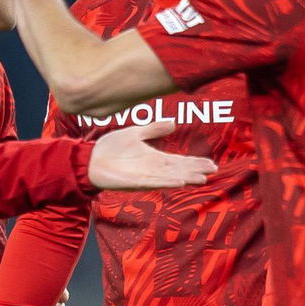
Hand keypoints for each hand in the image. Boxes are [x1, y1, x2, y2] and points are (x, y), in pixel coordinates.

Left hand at [88, 121, 215, 189]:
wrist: (90, 159)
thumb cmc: (110, 148)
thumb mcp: (135, 133)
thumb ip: (154, 129)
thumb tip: (173, 122)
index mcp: (154, 158)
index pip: (180, 161)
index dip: (195, 162)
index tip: (211, 163)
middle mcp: (153, 169)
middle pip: (180, 170)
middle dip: (196, 170)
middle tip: (214, 171)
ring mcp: (145, 176)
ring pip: (171, 178)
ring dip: (186, 178)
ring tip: (202, 179)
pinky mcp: (135, 182)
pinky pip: (155, 182)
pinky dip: (168, 183)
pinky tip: (180, 182)